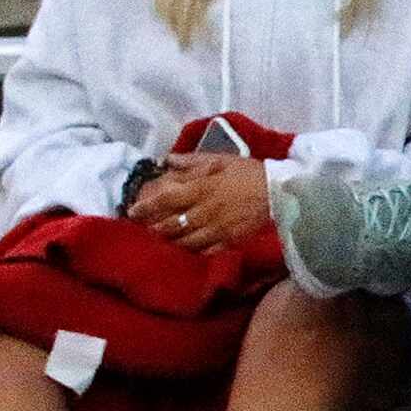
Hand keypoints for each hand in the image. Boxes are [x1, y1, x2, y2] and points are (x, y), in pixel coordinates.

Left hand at [125, 152, 268, 253]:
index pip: (165, 200)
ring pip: (186, 241)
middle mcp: (205, 211)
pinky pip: (207, 250)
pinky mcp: (230, 240)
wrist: (279, 191)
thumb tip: (165, 160)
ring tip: (164, 240)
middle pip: (172, 225)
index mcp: (200, 189)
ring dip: (172, 241)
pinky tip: (189, 249)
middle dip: (156, 228)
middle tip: (146, 229)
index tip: (132, 211)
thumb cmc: (248, 172)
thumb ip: (190, 161)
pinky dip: (194, 251)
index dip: (146, 207)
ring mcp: (217, 229)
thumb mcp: (218, 159)